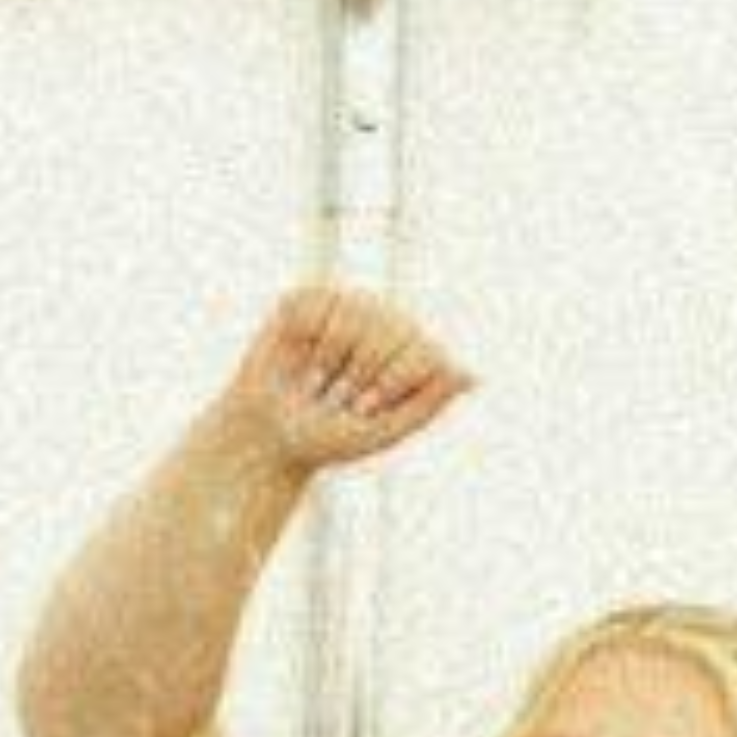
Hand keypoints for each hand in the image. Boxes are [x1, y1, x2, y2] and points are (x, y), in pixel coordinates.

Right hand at [205, 283, 468, 480]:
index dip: (392, 384)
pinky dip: (306, 339)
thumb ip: (429, 406)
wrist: (263, 437)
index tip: (364, 410)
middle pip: (393, 330)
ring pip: (358, 314)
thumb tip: (472, 374)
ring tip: (318, 382)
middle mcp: (387, 320)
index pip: (426, 349)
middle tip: (337, 399)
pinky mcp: (309, 298)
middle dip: (360, 375)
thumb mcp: (383, 433)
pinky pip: (321, 305)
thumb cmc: (326, 438)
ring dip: (331, 360)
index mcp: (413, 350)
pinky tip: (298, 357)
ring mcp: (348, 306)